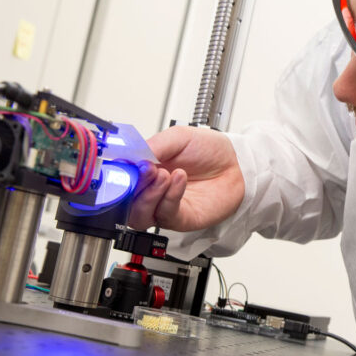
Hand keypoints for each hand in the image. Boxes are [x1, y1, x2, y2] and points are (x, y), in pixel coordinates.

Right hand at [128, 126, 244, 231]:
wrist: (237, 163)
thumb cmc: (211, 150)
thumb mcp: (179, 137)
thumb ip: (154, 145)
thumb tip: (132, 157)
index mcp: (146, 169)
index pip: (120, 179)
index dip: (118, 174)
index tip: (125, 165)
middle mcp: (152, 190)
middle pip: (125, 201)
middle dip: (133, 185)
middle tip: (147, 169)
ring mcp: (164, 206)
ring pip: (139, 215)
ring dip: (148, 195)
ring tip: (164, 175)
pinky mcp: (181, 218)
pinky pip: (166, 214)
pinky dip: (170, 196)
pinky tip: (178, 179)